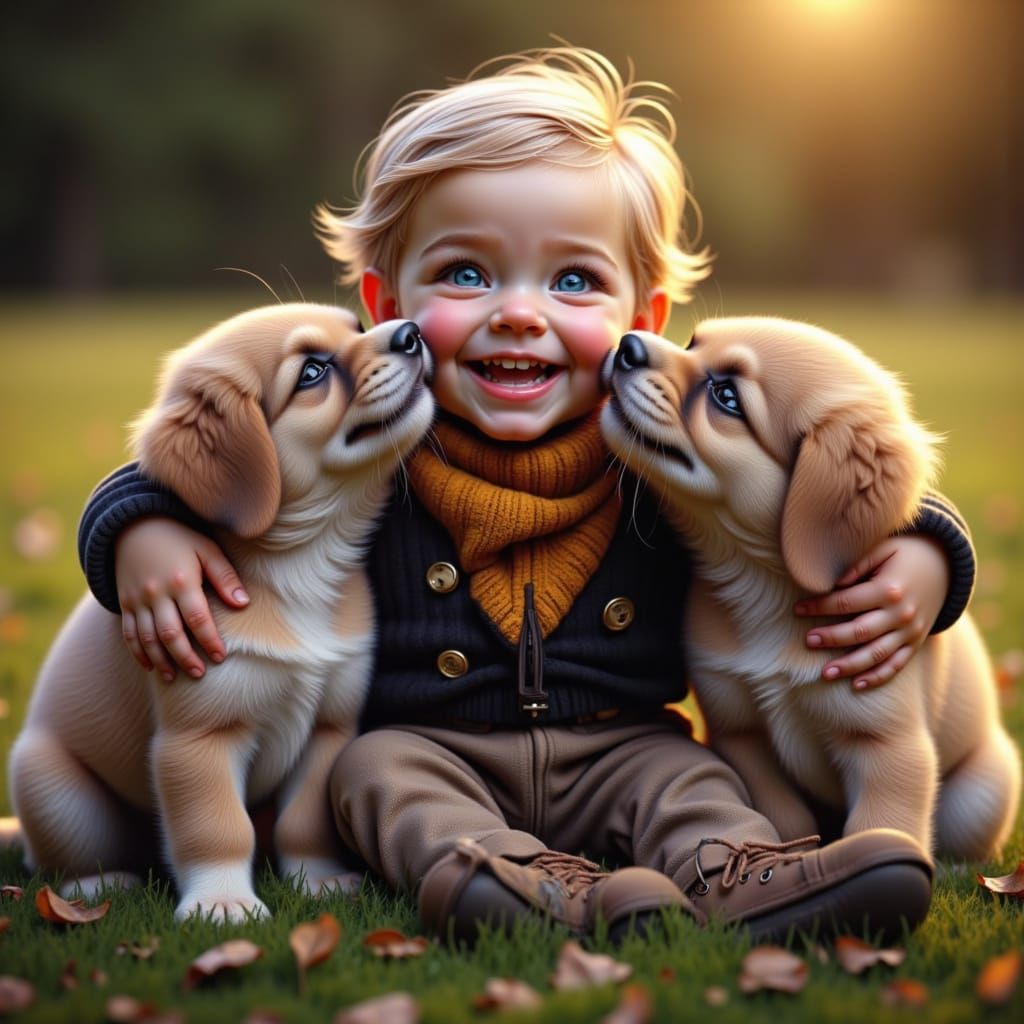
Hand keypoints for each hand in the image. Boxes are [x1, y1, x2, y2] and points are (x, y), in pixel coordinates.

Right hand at [116, 518, 247, 680]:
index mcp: (182, 580)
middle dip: (185, 657)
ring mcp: (137, 600)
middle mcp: (156, 593)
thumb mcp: (207, 549)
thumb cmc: (180, 538)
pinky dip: (138, 652)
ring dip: (161, 661)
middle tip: (199, 673)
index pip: (197, 619)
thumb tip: (243, 604)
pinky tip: (150, 666)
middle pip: (170, 634)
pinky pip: (129, 633)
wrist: (136, 525)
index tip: (220, 657)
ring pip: (147, 639)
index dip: (209, 641)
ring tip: (174, 677)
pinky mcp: (125, 603)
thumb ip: (225, 577)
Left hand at [794, 535, 947, 690]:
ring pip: (876, 655)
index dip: (819, 607)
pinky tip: (856, 685)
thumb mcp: (882, 548)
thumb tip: (834, 583)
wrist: (945, 565)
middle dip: (831, 638)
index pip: (846, 602)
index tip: (797, 609)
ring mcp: (910, 631)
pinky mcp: (916, 642)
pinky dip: (877, 677)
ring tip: (825, 673)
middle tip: (807, 641)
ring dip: (849, 666)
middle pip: (859, 632)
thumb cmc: (904, 553)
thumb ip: (857, 563)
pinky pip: (896, 665)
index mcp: (889, 589)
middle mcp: (901, 614)